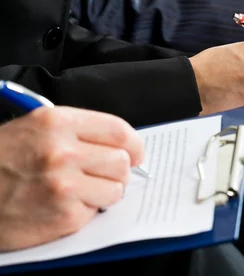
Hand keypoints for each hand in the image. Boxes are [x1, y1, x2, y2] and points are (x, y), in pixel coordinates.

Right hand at [0, 107, 143, 250]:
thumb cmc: (0, 160)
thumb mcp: (34, 129)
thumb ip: (78, 132)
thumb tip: (123, 146)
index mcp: (57, 123)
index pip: (119, 131)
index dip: (134, 144)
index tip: (135, 153)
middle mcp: (62, 152)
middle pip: (122, 161)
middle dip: (117, 171)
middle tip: (101, 176)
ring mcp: (63, 185)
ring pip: (116, 189)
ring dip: (103, 193)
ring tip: (78, 191)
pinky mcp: (62, 216)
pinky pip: (96, 212)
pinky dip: (84, 211)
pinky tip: (61, 206)